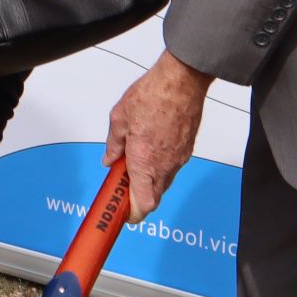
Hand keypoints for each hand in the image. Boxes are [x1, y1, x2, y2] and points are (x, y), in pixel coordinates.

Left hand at [104, 51, 212, 222]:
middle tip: (123, 185)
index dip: (133, 214)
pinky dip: (159, 166)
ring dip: (148, 180)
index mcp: (145, 162)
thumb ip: (113, 144)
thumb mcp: (119, 119)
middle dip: (138, 197)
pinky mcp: (187, 149)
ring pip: (163, 182)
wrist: (182, 82)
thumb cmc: (153, 96)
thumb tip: (109, 158)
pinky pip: (172, 166)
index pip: (144, 204)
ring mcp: (179, 159)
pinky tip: (149, 148)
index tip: (122, 212)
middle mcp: (165, 165)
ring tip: (133, 161)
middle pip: (154, 197)